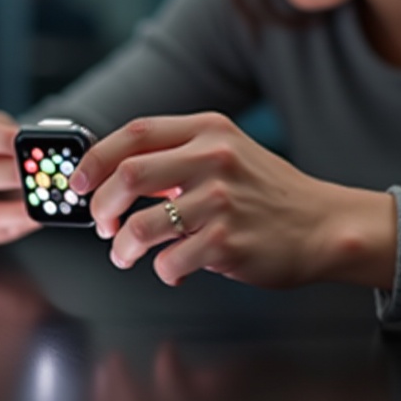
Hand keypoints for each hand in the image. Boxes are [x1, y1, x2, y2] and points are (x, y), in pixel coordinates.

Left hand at [73, 112, 395, 289]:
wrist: (322, 224)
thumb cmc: (267, 193)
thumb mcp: (228, 154)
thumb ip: (178, 157)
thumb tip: (115, 176)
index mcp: (210, 130)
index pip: (136, 132)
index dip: (96, 157)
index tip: (78, 182)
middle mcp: (214, 158)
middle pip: (129, 174)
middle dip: (101, 205)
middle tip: (102, 224)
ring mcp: (222, 200)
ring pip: (141, 226)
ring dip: (123, 247)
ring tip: (125, 254)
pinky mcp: (228, 241)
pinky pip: (170, 262)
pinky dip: (163, 271)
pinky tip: (175, 267)